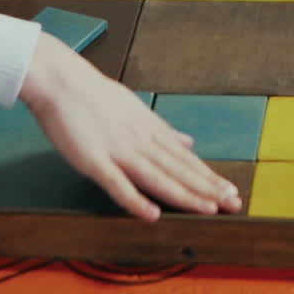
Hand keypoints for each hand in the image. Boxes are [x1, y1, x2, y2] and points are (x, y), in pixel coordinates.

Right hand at [20, 33, 242, 219]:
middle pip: (177, 167)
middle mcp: (138, 139)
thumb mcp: (134, 106)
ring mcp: (117, 149)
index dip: (208, 175)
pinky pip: (117, 184)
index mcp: (148, 127)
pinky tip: (151, 215)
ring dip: (183, 194)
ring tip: (208, 209)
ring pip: (156, 176)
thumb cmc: (92, 93)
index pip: (183, 156)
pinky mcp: (94, 159)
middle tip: (234, 203)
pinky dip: (134, 200)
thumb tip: (188, 140)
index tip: (231, 190)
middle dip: (207, 187)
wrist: (59, 79)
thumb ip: (161, 128)